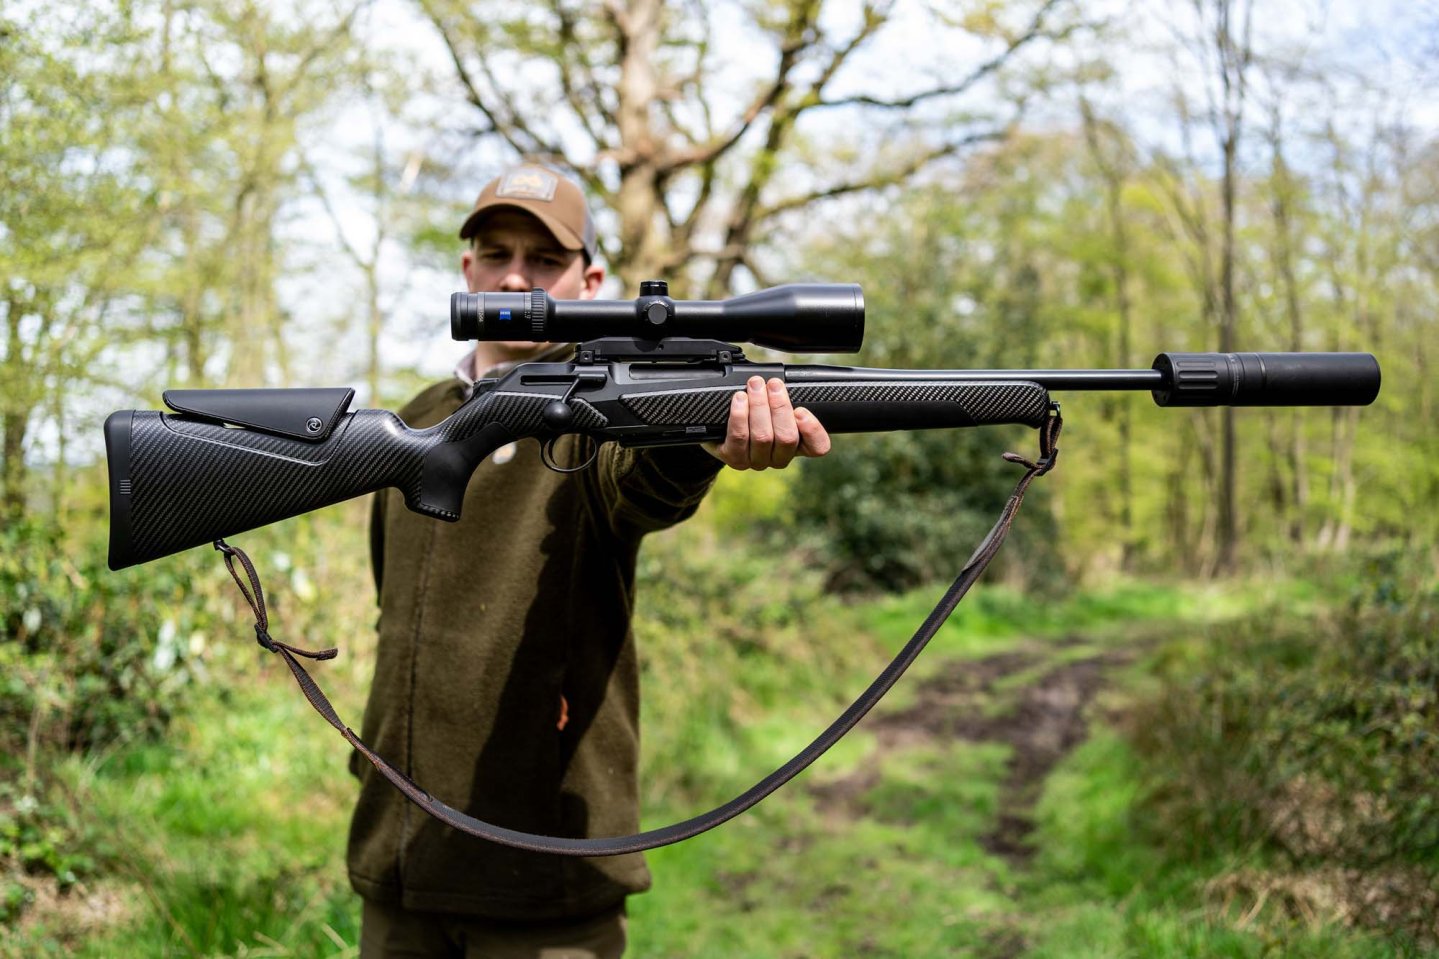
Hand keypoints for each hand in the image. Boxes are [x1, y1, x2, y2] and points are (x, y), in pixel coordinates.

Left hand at [704, 376, 831, 469]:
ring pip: (763, 437)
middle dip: (780, 407)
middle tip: (773, 385)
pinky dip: (740, 415)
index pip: (818, 447)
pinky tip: (739, 399)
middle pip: (787, 437)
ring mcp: (757, 461)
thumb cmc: (753, 413)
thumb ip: (785, 397)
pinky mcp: (735, 458)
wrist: (721, 427)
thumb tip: (784, 382)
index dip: (813, 430)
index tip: (802, 410)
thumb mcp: (774, 404)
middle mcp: (779, 458)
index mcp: (797, 445)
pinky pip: (739, 437)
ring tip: (755, 386)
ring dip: (759, 406)